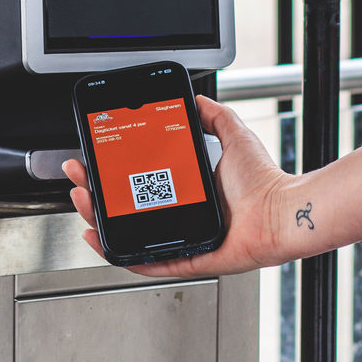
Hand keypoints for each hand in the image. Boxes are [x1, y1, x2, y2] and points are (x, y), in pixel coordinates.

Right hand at [63, 95, 292, 277]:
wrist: (284, 211)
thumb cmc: (266, 182)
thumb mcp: (233, 137)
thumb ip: (215, 116)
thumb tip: (197, 99)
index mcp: (187, 192)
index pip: (139, 184)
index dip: (111, 174)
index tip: (94, 158)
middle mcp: (181, 216)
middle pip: (124, 209)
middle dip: (94, 194)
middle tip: (78, 177)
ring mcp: (182, 239)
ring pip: (129, 235)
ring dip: (99, 221)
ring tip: (83, 202)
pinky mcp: (190, 259)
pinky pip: (149, 262)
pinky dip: (123, 256)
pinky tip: (102, 242)